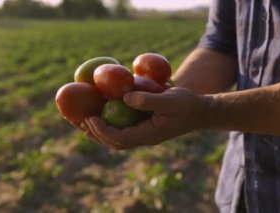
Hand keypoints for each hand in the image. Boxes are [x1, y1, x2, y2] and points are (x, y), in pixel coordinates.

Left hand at [82, 87, 208, 149]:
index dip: (102, 130)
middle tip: (79, 120)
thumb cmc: (188, 104)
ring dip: (98, 131)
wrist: (201, 112)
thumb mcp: (170, 99)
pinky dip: (108, 125)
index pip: (120, 138)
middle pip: (113, 142)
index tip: (89, 118)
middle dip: (95, 133)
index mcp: (149, 135)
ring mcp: (144, 134)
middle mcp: (144, 138)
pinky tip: (100, 115)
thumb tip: (124, 98)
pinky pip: (122, 130)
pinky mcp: (144, 127)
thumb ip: (148, 99)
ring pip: (116, 138)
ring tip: (82, 120)